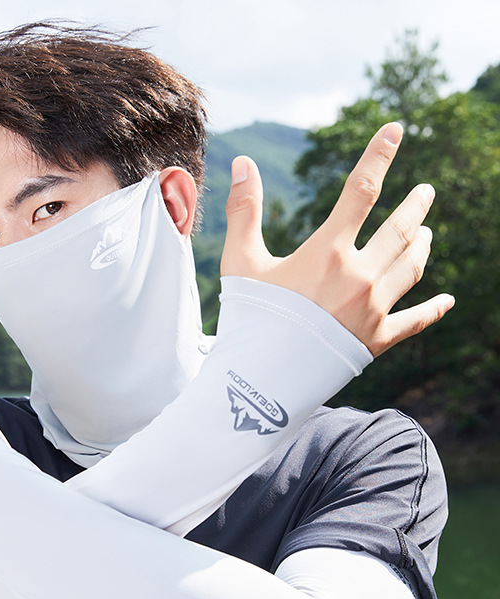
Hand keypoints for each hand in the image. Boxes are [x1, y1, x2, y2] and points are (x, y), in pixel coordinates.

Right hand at [221, 122, 453, 355]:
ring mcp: (373, 308)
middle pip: (402, 229)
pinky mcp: (378, 339)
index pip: (361, 190)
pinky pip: (416, 319)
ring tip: (428, 234)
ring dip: (424, 245)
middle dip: (417, 205)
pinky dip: (435, 308)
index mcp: (328, 251)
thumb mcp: (240, 263)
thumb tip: (242, 162)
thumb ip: (244, 211)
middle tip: (427, 192)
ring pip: (413, 266)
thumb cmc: (248, 318)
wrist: (262, 378)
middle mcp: (359, 275)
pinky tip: (448, 301)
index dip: (379, 155)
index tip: (396, 129)